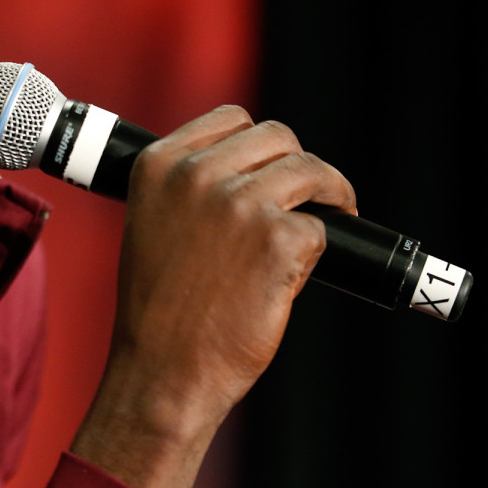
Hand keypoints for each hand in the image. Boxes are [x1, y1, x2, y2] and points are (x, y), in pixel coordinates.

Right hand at [71, 105, 355, 487]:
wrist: (164, 369)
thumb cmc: (159, 307)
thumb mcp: (153, 222)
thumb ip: (189, 186)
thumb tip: (250, 170)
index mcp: (158, 164)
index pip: (230, 118)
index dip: (259, 142)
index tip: (271, 166)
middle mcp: (196, 174)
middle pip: (277, 136)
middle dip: (298, 164)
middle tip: (311, 195)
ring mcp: (238, 204)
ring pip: (310, 170)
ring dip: (330, 193)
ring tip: (335, 217)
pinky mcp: (278, 240)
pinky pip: (322, 227)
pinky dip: (319, 249)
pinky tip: (302, 268)